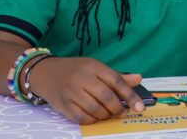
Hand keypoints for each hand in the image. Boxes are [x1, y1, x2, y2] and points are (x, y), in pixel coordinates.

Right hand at [26, 56, 143, 124]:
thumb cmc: (76, 71)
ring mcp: (71, 91)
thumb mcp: (96, 68)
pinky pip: (81, 117)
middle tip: (122, 112)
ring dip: (105, 115)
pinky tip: (95, 117)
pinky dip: (92, 120)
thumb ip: (117, 76)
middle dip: (118, 108)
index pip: (116, 80)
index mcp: (94, 66)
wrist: (46, 73)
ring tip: (109, 114)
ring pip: (95, 109)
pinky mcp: (63, 104)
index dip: (130, 95)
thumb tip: (139, 79)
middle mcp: (82, 78)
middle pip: (106, 96)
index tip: (140, 106)